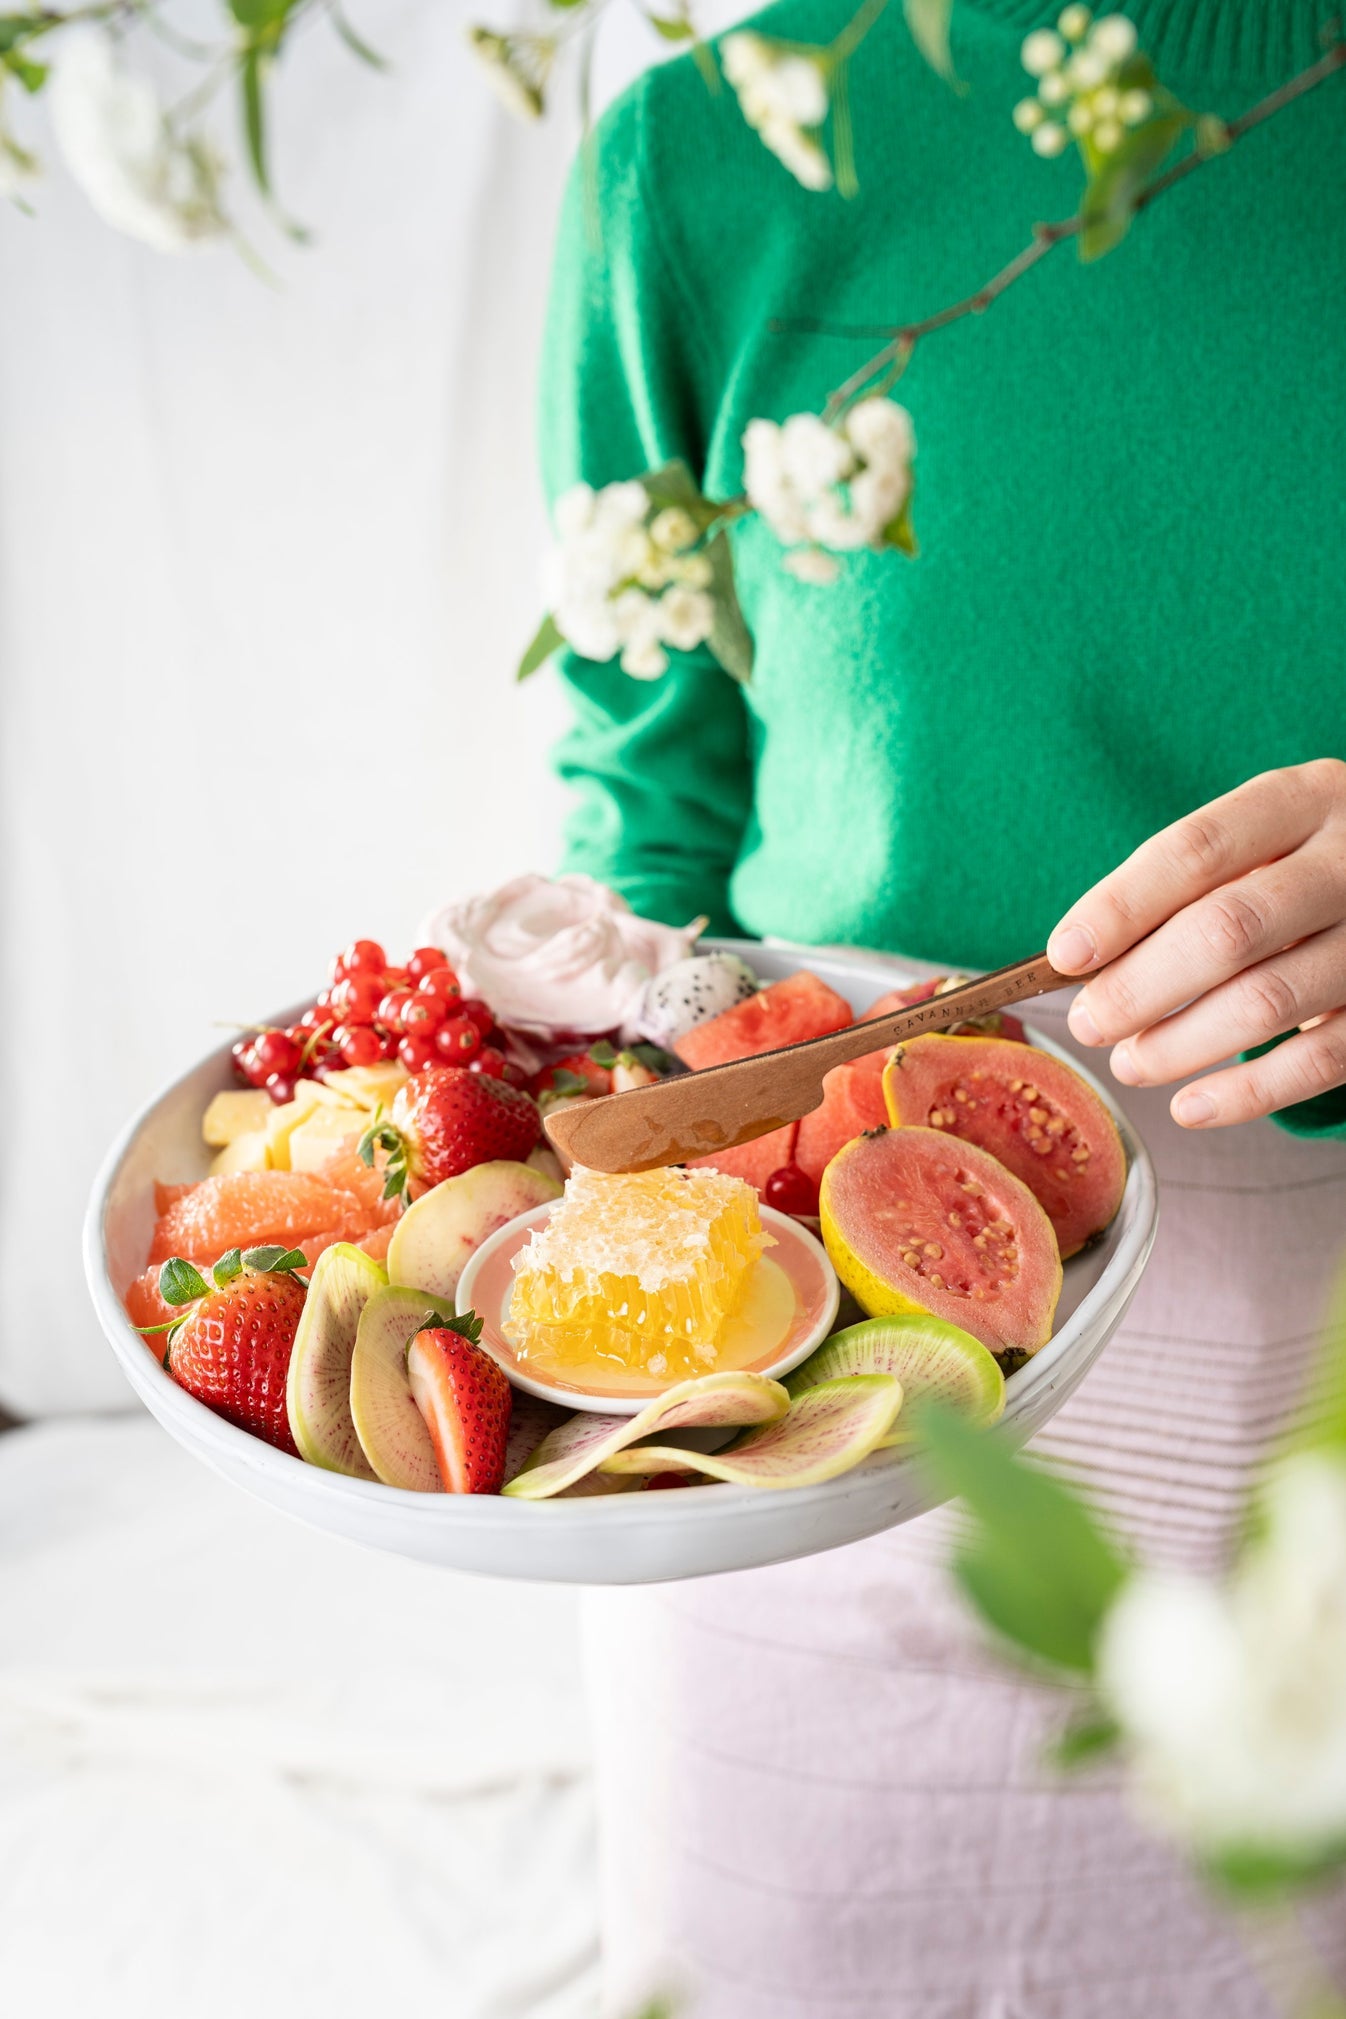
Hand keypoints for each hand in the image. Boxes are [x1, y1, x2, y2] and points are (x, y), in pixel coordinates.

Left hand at [1046, 760, 1345, 1128]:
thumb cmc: (1301, 869)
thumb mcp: (1259, 844)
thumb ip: (1183, 888)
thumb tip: (1079, 960)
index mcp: (1302, 801)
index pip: (1197, 849)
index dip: (1122, 905)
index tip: (1066, 954)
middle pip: (1227, 929)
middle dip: (1139, 986)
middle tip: (1089, 1022)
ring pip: (1267, 1001)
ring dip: (1180, 1045)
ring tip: (1129, 1062)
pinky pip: (1317, 1061)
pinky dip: (1245, 1094)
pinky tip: (1190, 1105)